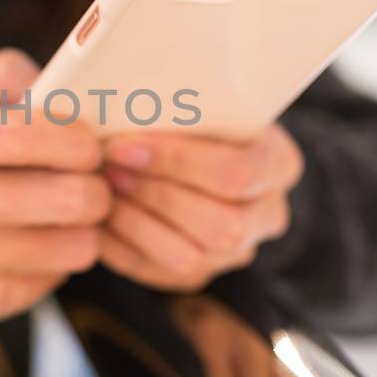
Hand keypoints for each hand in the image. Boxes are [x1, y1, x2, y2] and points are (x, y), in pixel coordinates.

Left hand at [97, 125, 303, 290]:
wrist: (198, 152)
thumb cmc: (195, 118)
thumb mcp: (201, 100)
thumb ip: (179, 107)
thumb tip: (122, 108)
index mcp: (279, 163)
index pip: (239, 171)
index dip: (178, 161)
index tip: (126, 143)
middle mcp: (267, 215)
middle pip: (219, 224)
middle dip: (154, 195)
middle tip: (108, 167)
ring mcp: (236, 252)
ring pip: (188, 257)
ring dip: (135, 223)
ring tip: (101, 190)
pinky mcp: (198, 275)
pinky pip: (157, 273)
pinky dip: (121, 246)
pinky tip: (98, 219)